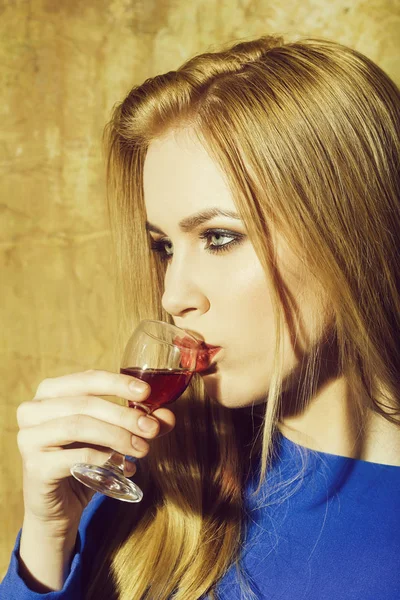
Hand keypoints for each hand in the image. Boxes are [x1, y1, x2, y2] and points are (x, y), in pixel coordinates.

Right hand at [17, 369, 175, 537]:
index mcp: (50, 392)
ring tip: (142, 449)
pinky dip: (104, 458)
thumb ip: (138, 422)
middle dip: (124, 415)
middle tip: (152, 429)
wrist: (58, 505)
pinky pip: (75, 455)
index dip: (118, 383)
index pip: (87, 379)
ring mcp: (29, 437)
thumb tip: (167, 416)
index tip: (146, 392)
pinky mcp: (34, 467)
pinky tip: (122, 466)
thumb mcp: (111, 436)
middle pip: (85, 404)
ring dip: (117, 436)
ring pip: (79, 426)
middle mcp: (33, 410)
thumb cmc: (83, 460)